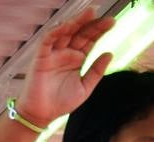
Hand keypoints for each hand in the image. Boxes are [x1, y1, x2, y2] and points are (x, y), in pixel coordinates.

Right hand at [17, 9, 114, 124]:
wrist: (42, 115)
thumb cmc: (61, 103)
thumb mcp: (85, 87)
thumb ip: (96, 71)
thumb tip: (110, 53)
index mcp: (77, 59)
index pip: (89, 40)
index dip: (99, 30)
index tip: (111, 22)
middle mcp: (66, 53)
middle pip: (79, 33)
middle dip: (91, 23)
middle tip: (103, 15)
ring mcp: (54, 54)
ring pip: (65, 32)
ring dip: (76, 22)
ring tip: (89, 14)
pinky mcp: (41, 57)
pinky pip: (48, 40)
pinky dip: (56, 31)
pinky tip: (67, 25)